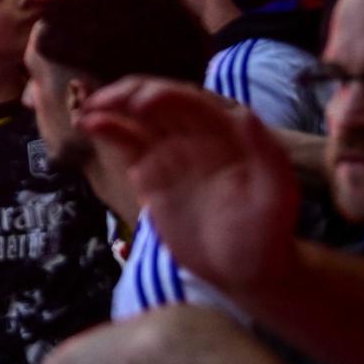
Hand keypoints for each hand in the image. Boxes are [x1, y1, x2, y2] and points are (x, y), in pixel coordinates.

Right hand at [76, 81, 298, 297]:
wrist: (245, 268)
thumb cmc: (267, 232)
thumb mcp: (276, 194)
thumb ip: (264, 153)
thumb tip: (244, 115)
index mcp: (229, 130)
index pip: (194, 102)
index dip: (167, 96)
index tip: (142, 102)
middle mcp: (198, 132)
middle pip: (160, 101)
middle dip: (131, 95)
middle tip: (103, 101)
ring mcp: (172, 150)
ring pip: (138, 117)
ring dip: (113, 107)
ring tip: (87, 110)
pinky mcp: (151, 170)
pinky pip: (127, 142)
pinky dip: (108, 130)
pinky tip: (88, 125)